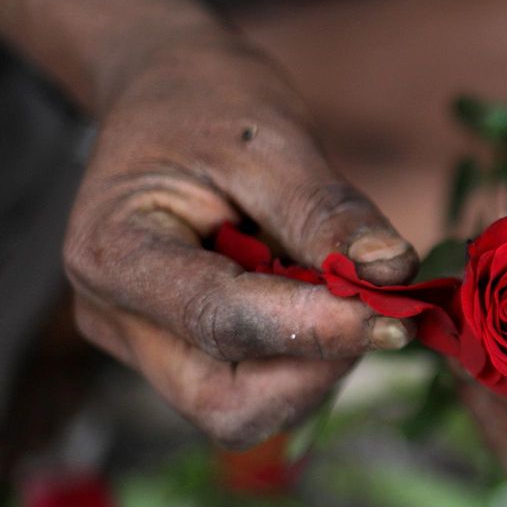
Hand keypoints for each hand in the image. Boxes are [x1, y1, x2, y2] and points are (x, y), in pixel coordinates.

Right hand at [64, 35, 418, 447]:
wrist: (172, 97)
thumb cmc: (211, 105)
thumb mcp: (272, 139)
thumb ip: (328, 211)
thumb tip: (392, 271)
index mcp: (112, 252)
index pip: (219, 321)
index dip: (315, 327)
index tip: (392, 313)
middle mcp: (117, 318)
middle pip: (225, 402)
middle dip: (315, 365)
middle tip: (375, 305)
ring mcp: (146, 348)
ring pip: (246, 409)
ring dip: (318, 366)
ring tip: (341, 287)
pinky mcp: (186, 358)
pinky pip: (258, 390)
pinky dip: (309, 360)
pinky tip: (323, 301)